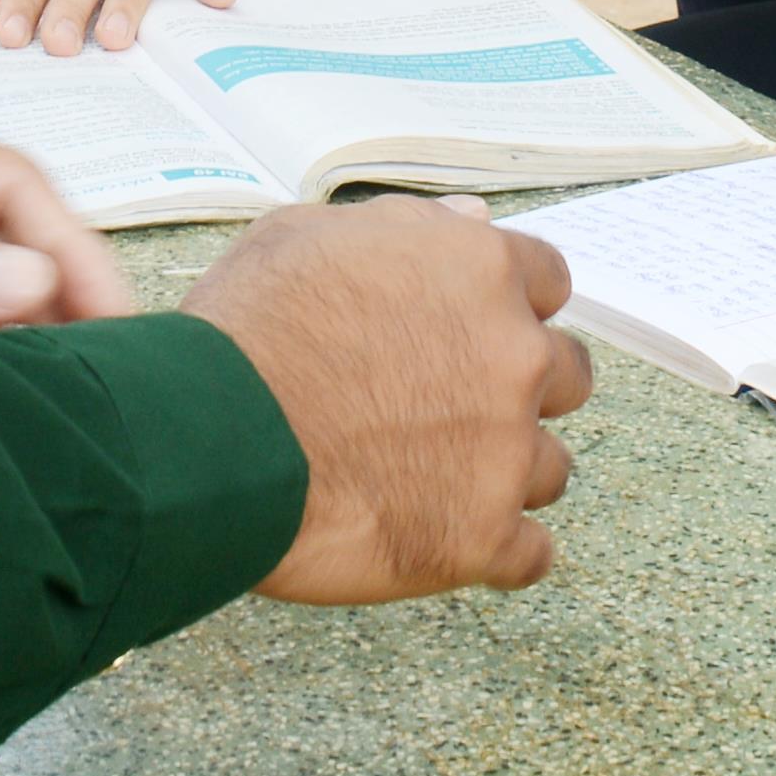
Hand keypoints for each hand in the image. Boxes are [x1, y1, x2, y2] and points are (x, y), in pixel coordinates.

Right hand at [183, 199, 594, 600]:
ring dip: (504, 473)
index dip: (509, 307)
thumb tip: (471, 220)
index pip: (548, 281)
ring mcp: (506, 452)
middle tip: (451, 407)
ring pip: (550, 468)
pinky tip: (450, 539)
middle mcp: (514, 357)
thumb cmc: (248, 332)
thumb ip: (406, 227)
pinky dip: (497, 551)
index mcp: (481, 272)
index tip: (475, 330)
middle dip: (518, 388)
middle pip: (566, 375)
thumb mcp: (308, 235)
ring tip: (431, 480)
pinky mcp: (484, 538)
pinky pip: (530, 555)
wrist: (209, 438)